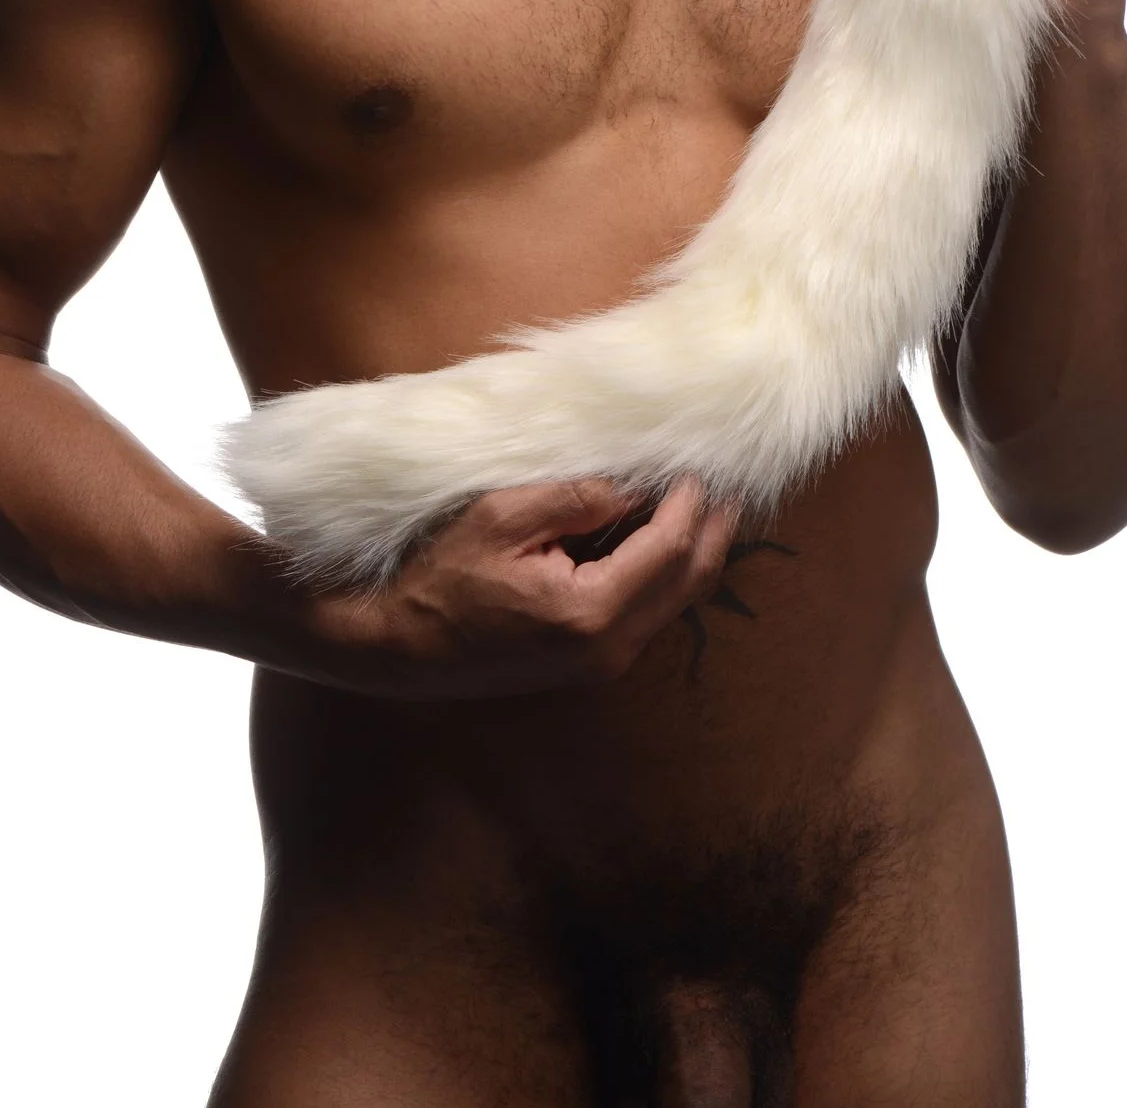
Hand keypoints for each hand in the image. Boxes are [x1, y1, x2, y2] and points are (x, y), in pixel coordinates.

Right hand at [288, 474, 735, 698]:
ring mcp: (600, 663)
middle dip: (713, 530)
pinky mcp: (587, 663)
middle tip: (729, 483)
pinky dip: (665, 574)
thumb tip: (630, 487)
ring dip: (694, 553)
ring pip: (675, 602)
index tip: (700, 463)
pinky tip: (660, 539)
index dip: (692, 502)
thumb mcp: (500, 517)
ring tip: (705, 504)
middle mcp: (608, 648)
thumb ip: (573, 498)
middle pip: (688, 582)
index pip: (671, 547)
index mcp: (591, 611)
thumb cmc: (438, 576)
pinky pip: (647, 614)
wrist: (397, 645)